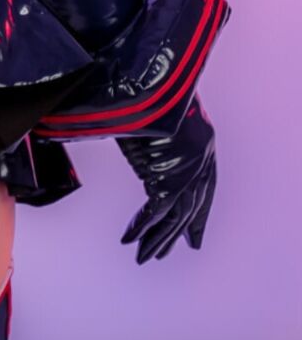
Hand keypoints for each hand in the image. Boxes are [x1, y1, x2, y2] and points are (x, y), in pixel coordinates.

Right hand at [117, 96, 217, 262]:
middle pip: (192, 207)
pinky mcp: (169, 177)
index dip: (200, 214)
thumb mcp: (159, 115)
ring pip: (175, 216)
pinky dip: (143, 226)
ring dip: (158, 238)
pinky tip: (132, 240)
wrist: (153, 82)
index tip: (192, 235)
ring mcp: (187, 171)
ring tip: (144, 256)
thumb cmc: (153, 89)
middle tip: (169, 252)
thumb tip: (139, 140)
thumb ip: (156, 135)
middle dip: (178, 233)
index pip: (207, 188)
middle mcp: (201, 161)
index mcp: (204, 144)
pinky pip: (157, 211)